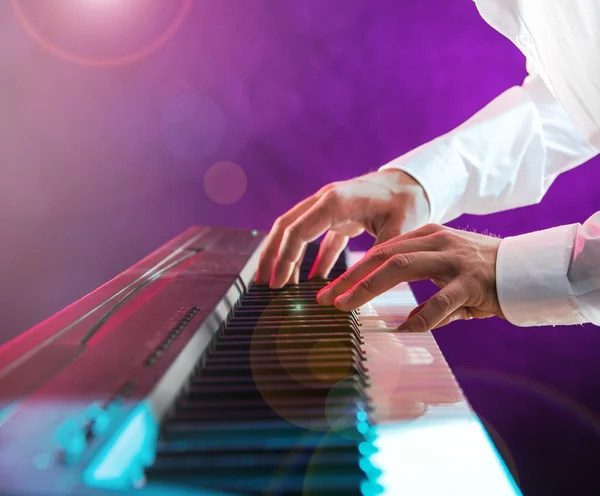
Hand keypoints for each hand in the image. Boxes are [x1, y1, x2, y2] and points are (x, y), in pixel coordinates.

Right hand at [255, 169, 429, 287]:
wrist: (414, 183)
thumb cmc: (407, 203)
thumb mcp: (396, 231)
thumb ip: (374, 259)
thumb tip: (354, 290)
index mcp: (335, 201)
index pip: (298, 230)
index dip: (284, 258)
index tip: (276, 283)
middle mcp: (325, 200)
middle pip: (286, 227)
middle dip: (272, 256)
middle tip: (262, 285)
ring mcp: (327, 207)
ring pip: (295, 231)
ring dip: (284, 256)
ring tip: (278, 284)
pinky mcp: (335, 217)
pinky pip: (314, 238)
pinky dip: (308, 258)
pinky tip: (310, 280)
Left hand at [317, 224, 503, 331]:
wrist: (527, 271)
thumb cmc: (481, 275)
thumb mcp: (445, 271)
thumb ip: (419, 285)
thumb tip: (396, 315)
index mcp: (427, 236)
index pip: (381, 251)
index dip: (353, 270)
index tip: (331, 290)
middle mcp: (437, 241)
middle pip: (383, 256)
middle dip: (351, 278)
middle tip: (327, 300)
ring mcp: (453, 259)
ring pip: (402, 267)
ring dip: (369, 288)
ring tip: (347, 307)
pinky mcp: (471, 281)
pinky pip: (440, 301)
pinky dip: (420, 316)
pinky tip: (403, 329)